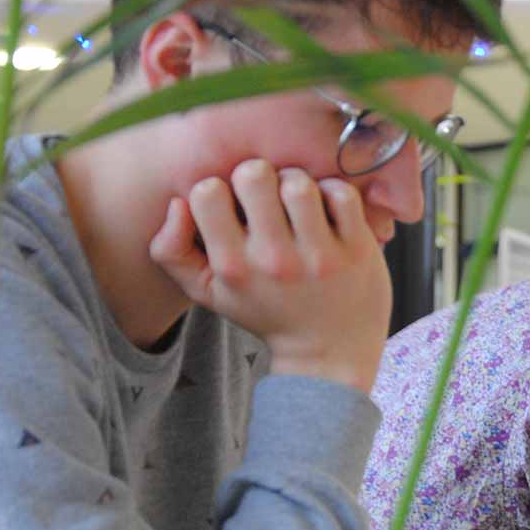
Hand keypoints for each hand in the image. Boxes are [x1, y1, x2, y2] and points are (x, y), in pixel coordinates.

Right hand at [150, 160, 391, 392]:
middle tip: (270, 197)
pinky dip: (335, 192)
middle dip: (260, 176)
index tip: (236, 207)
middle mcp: (273, 260)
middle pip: (254, 174)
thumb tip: (177, 202)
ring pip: (299, 181)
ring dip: (298, 182)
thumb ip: (171, 250)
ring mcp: (319, 255)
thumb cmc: (266, 311)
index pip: (206, 192)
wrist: (327, 354)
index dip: (220, 188)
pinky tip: (329, 210)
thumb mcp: (207, 292)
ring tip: (300, 202)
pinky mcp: (357, 250)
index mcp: (232, 267)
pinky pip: (342, 193)